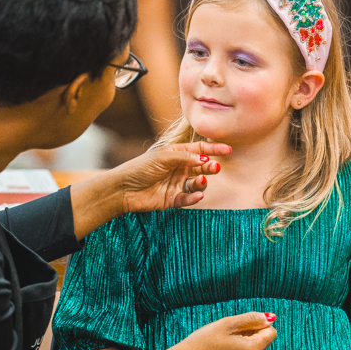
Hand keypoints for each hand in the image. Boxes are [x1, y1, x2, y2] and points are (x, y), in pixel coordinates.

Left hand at [113, 142, 231, 212]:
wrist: (123, 189)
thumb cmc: (139, 168)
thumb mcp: (162, 158)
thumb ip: (184, 157)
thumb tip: (204, 159)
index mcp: (176, 155)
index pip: (199, 151)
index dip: (213, 150)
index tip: (228, 150)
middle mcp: (178, 169)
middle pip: (201, 167)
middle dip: (210, 167)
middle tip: (215, 168)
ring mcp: (176, 185)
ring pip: (196, 184)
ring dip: (202, 182)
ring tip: (201, 181)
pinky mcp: (172, 200)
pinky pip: (187, 199)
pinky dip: (194, 198)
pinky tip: (198, 195)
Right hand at [176, 312, 276, 349]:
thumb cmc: (205, 340)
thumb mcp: (228, 323)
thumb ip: (251, 319)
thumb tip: (271, 318)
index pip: (271, 332)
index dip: (257, 325)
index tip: (240, 325)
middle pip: (261, 343)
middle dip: (250, 335)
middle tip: (228, 334)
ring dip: (242, 345)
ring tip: (222, 344)